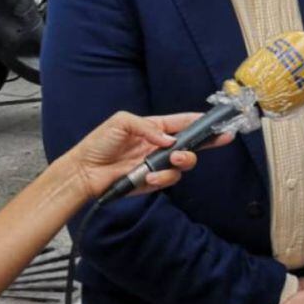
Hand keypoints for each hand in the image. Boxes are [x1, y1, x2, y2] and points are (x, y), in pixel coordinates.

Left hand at [68, 111, 229, 200]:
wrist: (83, 171)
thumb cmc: (99, 142)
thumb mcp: (121, 122)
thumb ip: (148, 127)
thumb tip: (169, 140)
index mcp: (155, 128)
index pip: (184, 123)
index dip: (202, 123)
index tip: (220, 123)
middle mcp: (160, 146)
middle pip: (192, 144)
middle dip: (207, 143)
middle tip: (217, 141)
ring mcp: (157, 164)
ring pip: (184, 163)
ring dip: (183, 161)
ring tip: (172, 160)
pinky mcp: (151, 181)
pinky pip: (168, 180)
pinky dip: (162, 178)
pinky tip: (150, 176)